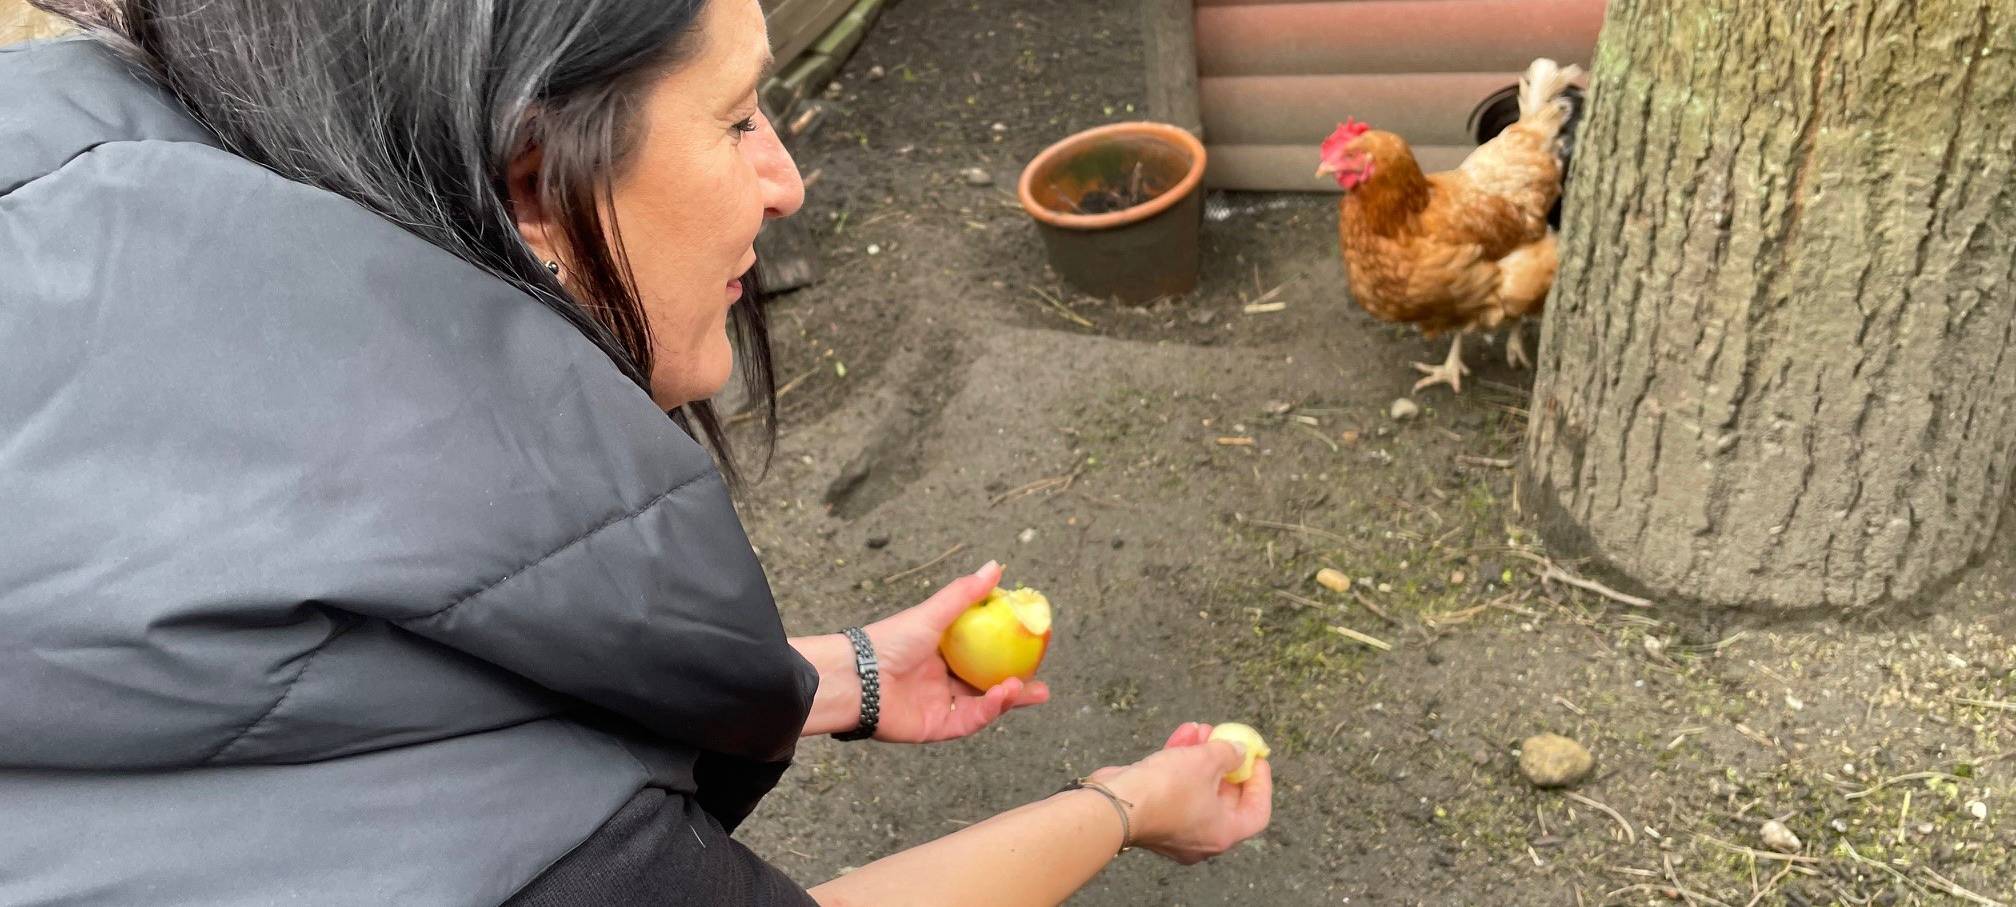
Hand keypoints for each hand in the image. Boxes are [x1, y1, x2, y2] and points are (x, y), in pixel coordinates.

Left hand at [863, 561, 1049, 742]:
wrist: (856, 678)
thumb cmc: (888, 641)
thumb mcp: (932, 613)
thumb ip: (965, 594)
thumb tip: (996, 566)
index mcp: (941, 653)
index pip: (982, 656)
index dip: (1008, 655)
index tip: (1033, 649)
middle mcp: (941, 681)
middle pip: (987, 686)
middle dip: (1017, 689)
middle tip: (1043, 687)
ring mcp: (939, 705)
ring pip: (982, 706)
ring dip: (1008, 700)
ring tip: (1031, 691)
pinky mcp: (935, 727)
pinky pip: (968, 721)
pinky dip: (988, 710)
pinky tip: (1003, 697)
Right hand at [1088, 723, 1272, 863]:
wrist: (1113, 803)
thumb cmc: (1165, 789)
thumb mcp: (1206, 762)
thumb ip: (1229, 753)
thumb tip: (1239, 751)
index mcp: (1222, 833)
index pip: (1256, 813)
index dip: (1261, 784)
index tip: (1257, 759)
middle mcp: (1201, 837)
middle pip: (1225, 799)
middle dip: (1226, 763)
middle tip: (1227, 738)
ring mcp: (1175, 828)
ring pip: (1198, 790)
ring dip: (1202, 757)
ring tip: (1203, 729)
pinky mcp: (1154, 815)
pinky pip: (1175, 789)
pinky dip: (1180, 763)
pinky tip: (1183, 734)